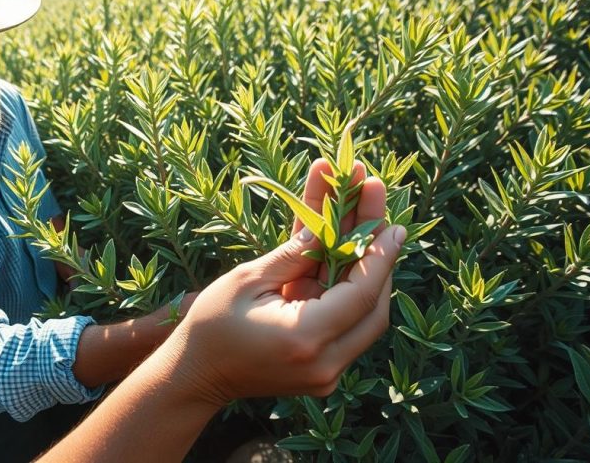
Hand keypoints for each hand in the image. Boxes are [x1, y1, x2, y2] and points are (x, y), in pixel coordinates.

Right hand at [163, 159, 404, 404]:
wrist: (194, 375)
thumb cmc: (211, 324)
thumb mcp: (247, 280)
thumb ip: (292, 255)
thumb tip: (327, 226)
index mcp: (304, 338)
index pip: (359, 294)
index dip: (379, 255)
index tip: (394, 223)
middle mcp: (324, 362)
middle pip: (372, 307)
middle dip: (379, 257)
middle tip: (382, 212)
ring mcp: (327, 372)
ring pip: (365, 317)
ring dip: (369, 271)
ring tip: (368, 222)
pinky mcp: (323, 371)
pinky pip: (349, 327)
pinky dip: (351, 290)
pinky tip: (351, 251)